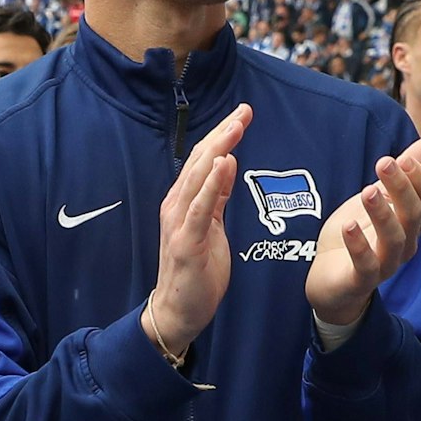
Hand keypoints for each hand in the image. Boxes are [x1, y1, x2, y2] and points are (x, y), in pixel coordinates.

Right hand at [151, 103, 250, 357]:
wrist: (177, 311)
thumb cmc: (195, 271)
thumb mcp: (212, 227)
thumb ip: (217, 197)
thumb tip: (228, 164)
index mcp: (183, 201)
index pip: (204, 159)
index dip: (222, 134)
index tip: (242, 114)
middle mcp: (176, 205)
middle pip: (201, 160)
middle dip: (223, 133)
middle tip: (244, 110)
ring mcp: (179, 222)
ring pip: (199, 177)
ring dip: (218, 149)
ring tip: (236, 126)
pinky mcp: (186, 241)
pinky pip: (200, 207)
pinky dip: (212, 183)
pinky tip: (224, 163)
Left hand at [306, 137, 420, 326]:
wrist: (330, 281)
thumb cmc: (359, 236)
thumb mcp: (379, 198)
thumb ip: (403, 173)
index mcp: (411, 225)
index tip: (405, 158)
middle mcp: (404, 245)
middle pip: (413, 216)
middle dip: (402, 188)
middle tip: (384, 162)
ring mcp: (384, 265)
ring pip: (394, 240)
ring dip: (383, 214)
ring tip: (368, 190)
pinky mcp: (359, 280)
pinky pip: (366, 265)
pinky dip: (359, 246)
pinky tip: (349, 226)